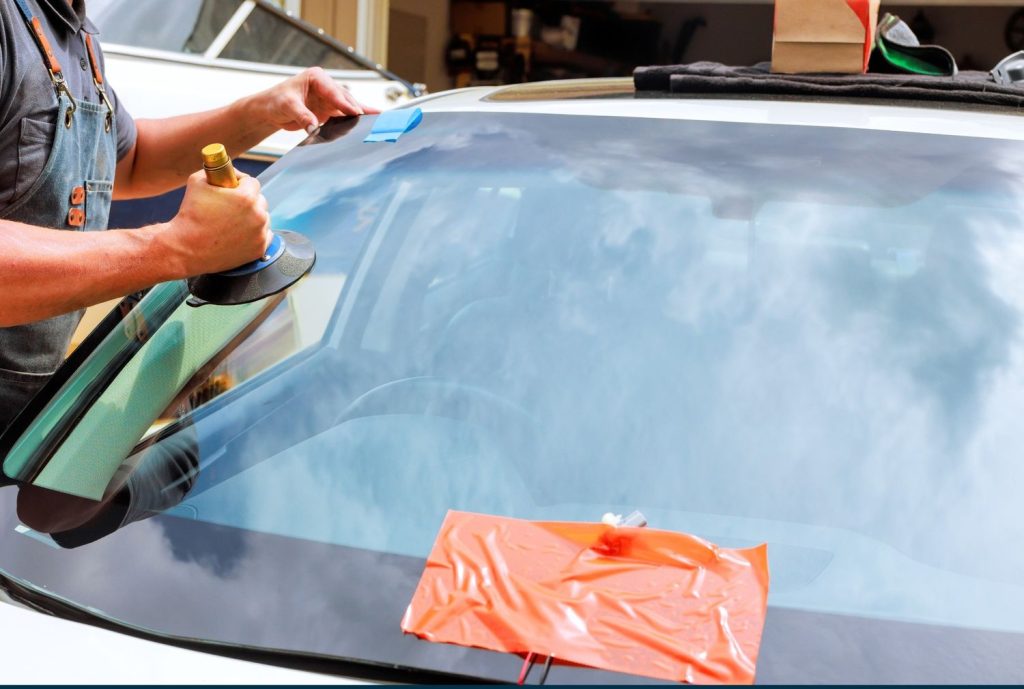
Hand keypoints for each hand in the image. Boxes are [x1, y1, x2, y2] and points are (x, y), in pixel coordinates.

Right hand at [162, 171, 272, 276]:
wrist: (186, 248)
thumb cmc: (190, 215)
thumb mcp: (197, 182)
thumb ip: (214, 171)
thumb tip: (225, 170)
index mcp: (246, 198)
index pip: (252, 182)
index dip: (241, 182)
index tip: (233, 186)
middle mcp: (258, 216)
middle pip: (260, 200)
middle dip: (248, 200)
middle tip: (233, 204)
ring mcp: (260, 234)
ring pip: (263, 218)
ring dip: (253, 217)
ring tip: (234, 220)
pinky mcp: (259, 249)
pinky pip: (263, 235)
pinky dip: (255, 233)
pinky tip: (241, 233)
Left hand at [252, 66, 380, 134]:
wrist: (269, 110)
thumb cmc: (275, 101)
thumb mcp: (286, 106)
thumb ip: (302, 115)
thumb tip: (314, 127)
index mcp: (316, 77)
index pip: (334, 91)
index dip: (345, 103)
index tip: (356, 113)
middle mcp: (326, 86)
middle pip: (346, 99)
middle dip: (359, 109)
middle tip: (373, 120)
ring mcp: (329, 99)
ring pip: (349, 107)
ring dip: (362, 115)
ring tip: (379, 122)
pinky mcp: (330, 110)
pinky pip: (345, 115)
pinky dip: (356, 121)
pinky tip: (370, 124)